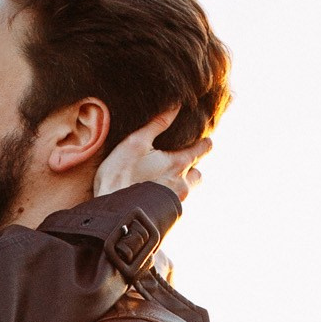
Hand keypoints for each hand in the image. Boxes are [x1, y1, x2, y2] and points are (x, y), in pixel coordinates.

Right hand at [96, 107, 211, 204]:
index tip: (205, 139)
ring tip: (164, 178)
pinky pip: (175, 202)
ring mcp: (176, 202)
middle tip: (179, 162)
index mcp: (179, 164)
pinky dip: (169, 195)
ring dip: (181, 182)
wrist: (115, 215)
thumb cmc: (121, 176)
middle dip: (192, 167)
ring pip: (188, 189)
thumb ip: (157, 124)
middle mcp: (183, 184)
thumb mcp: (135, 143)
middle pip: (198, 173)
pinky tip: (154, 193)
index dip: (205, 143)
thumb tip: (176, 106)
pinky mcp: (167, 215)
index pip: (203, 149)